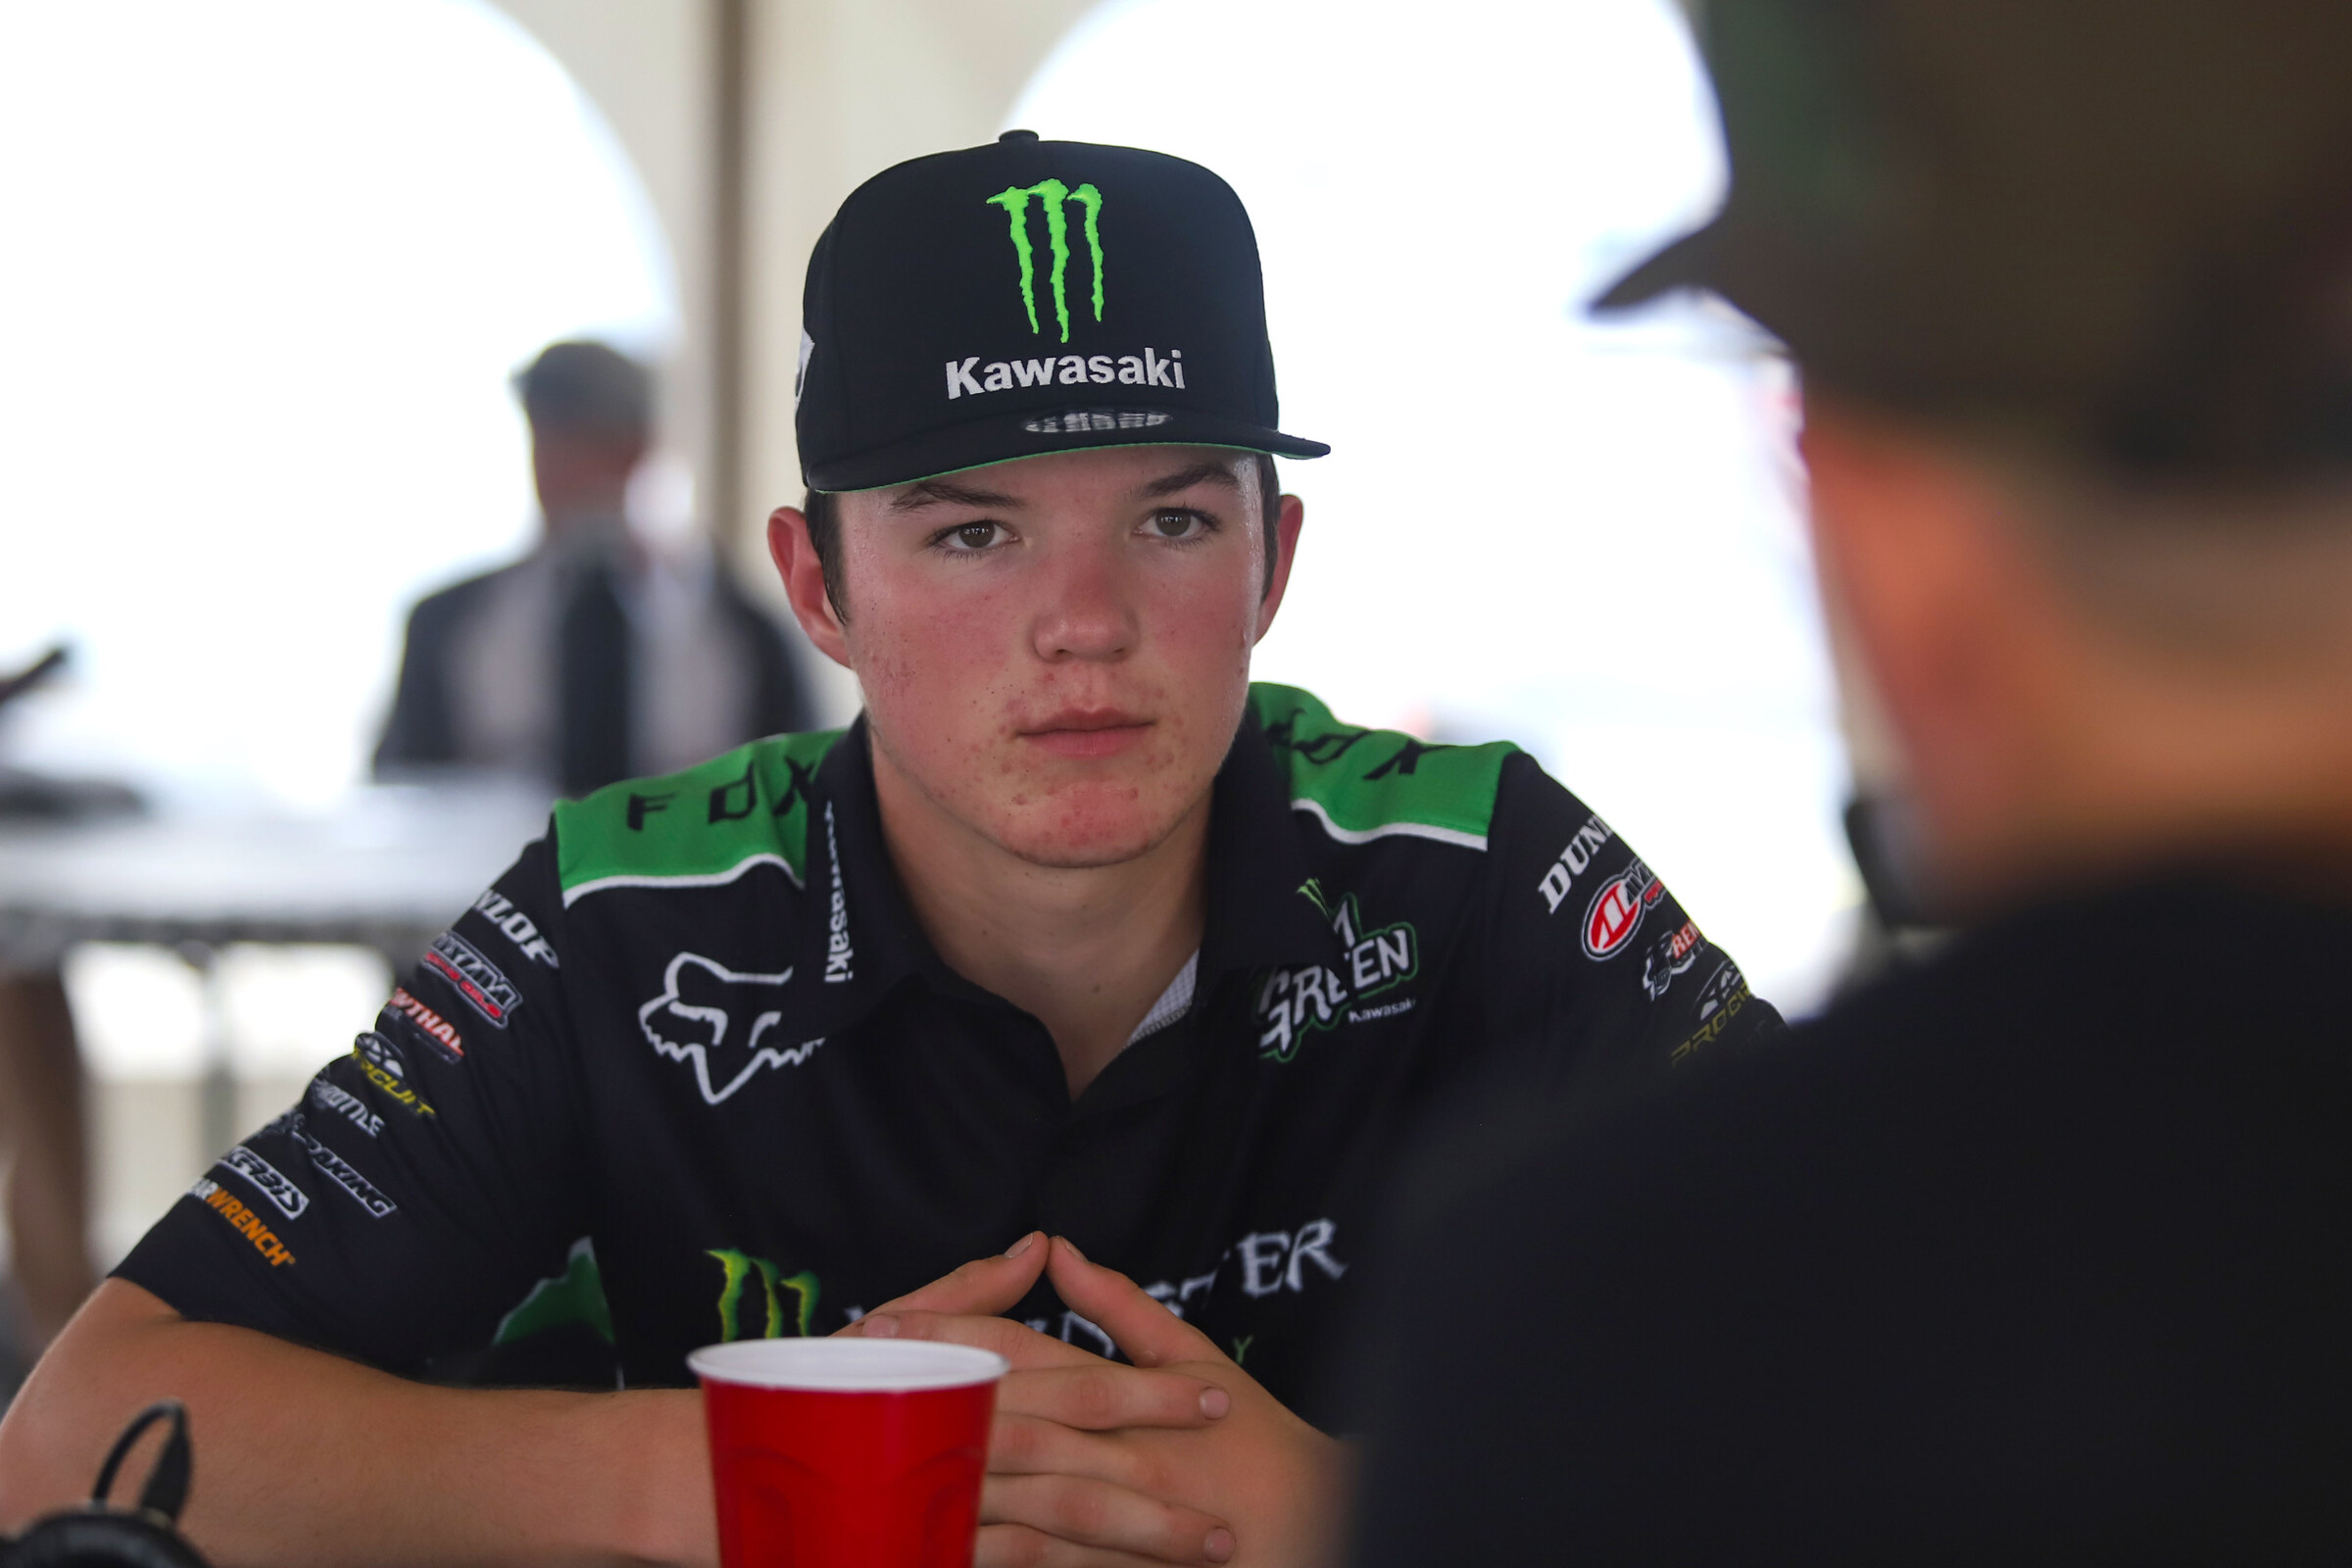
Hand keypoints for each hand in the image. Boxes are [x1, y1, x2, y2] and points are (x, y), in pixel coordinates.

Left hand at [853, 1236, 1346, 1567]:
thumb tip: (1058, 1248)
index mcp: (1125, 1390)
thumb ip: (1125, 1308)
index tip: (880, 1319)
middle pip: (999, 1410)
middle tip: (845, 1378)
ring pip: (1009, 1490)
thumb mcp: (1199, 1360)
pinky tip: (933, 1543)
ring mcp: (1112, 1510)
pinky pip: (1040, 1565)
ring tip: (861, 1460)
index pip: (1022, 1347)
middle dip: (922, 1394)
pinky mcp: (1115, 1567)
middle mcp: (1112, 1446)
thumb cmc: (1259, 1444)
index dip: (949, 1331)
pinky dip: (985, 1554)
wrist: (1319, 1529)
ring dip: (935, 1474)